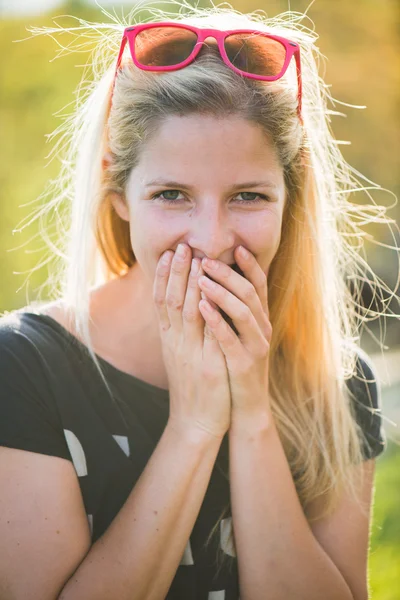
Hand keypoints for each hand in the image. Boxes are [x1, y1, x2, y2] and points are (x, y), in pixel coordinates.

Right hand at [153, 243, 230, 439]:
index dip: (164, 276)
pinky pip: (209, 336)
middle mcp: (177, 343)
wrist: (195, 422)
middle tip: (181, 246)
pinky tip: (212, 296)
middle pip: (173, 300)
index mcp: (170, 339)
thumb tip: (183, 305)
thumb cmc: (192, 385)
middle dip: (177, 272)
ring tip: (196, 261)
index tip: (168, 253)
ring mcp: (192, 354)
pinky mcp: (209, 366)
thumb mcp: (181, 355)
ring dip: (192, 285)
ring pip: (189, 313)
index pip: (162, 301)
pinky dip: (209, 314)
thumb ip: (181, 331)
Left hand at [198, 246, 271, 418]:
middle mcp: (262, 329)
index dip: (250, 265)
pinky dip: (217, 321)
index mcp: (260, 320)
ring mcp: (255, 347)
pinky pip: (231, 339)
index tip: (236, 246)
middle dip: (228, 273)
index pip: (259, 285)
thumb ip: (234, 310)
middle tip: (206, 257)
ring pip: (243, 312)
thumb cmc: (236, 365)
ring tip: (202, 277)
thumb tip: (221, 280)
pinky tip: (202, 307)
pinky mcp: (244, 364)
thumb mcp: (239, 334)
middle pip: (250, 293)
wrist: (244, 406)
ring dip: (222, 292)